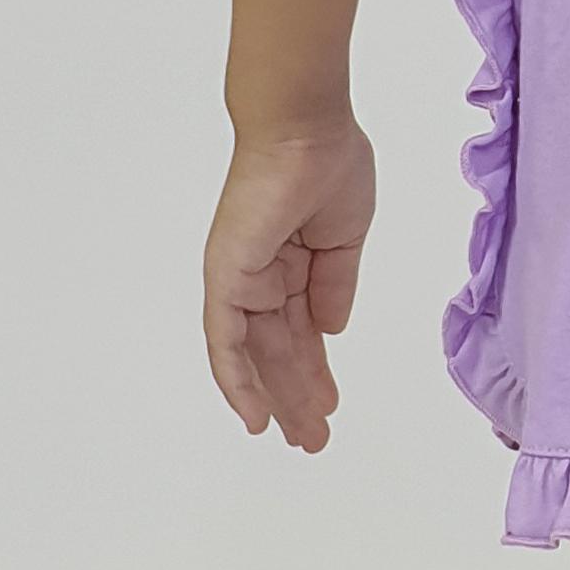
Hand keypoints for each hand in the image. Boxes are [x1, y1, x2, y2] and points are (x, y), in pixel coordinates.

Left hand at [203, 120, 376, 449]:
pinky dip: (236, 381)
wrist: (306, 131)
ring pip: (256, 355)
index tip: (330, 406)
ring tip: (303, 438)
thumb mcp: (344, 240)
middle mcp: (259, 276)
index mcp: (289, 264)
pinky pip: (225, 341)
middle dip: (299, 395)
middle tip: (316, 438)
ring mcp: (239, 279)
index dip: (315, 369)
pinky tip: (254, 415)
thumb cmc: (329, 167)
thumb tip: (331, 329)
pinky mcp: (226, 280)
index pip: (299, 330)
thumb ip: (334, 287)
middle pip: (278, 351)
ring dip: (278, 398)